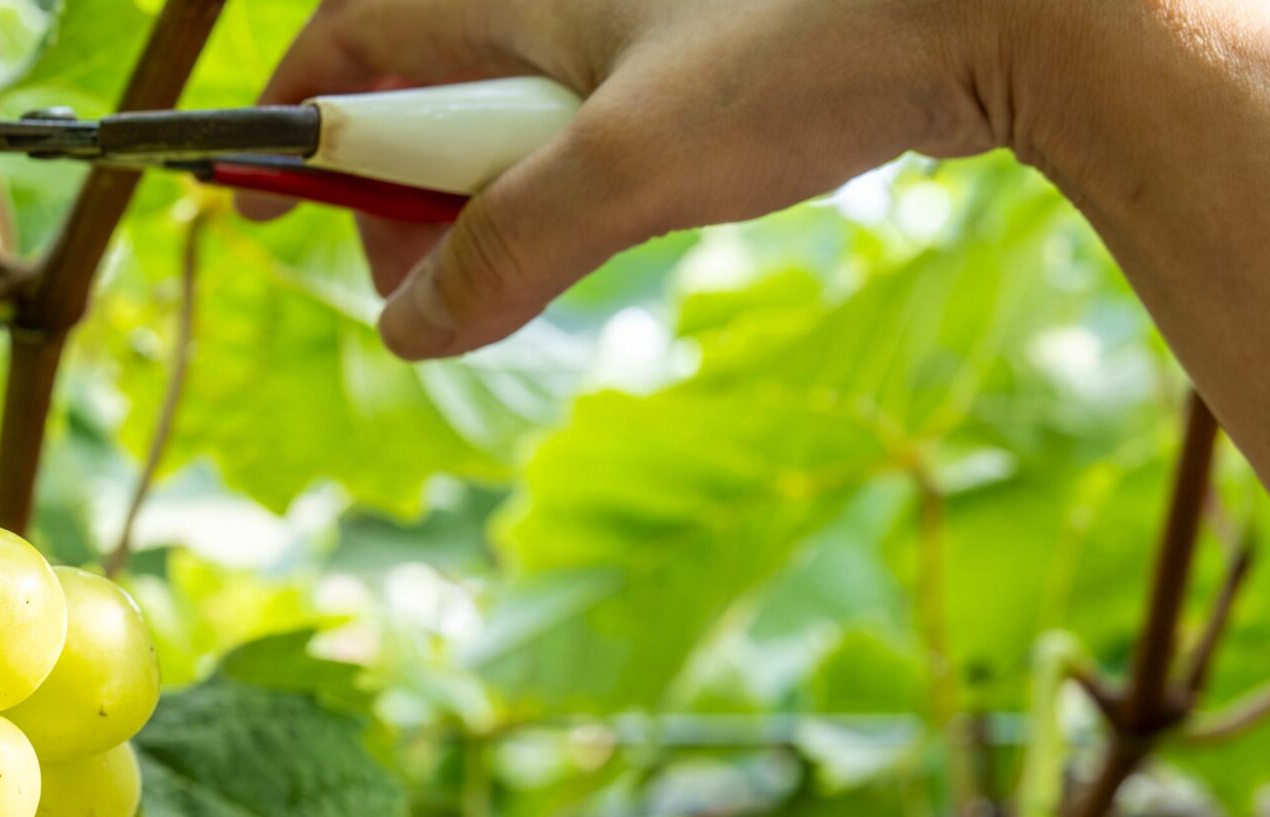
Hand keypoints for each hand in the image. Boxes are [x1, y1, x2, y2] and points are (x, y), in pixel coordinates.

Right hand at [252, 0, 1017, 357]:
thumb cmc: (811, 52)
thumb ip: (506, 253)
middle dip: (398, 192)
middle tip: (415, 284)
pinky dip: (571, 190)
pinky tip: (608, 234)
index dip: (298, 119)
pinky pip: (592, 126)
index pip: (350, 34)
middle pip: (423, 87)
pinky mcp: (703, 57)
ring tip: (514, 276)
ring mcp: (636, 23)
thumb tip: (408, 332)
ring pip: (513, 117)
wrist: (1003, 10)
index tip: (267, 198)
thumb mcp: (626, 171)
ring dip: (491, 205)